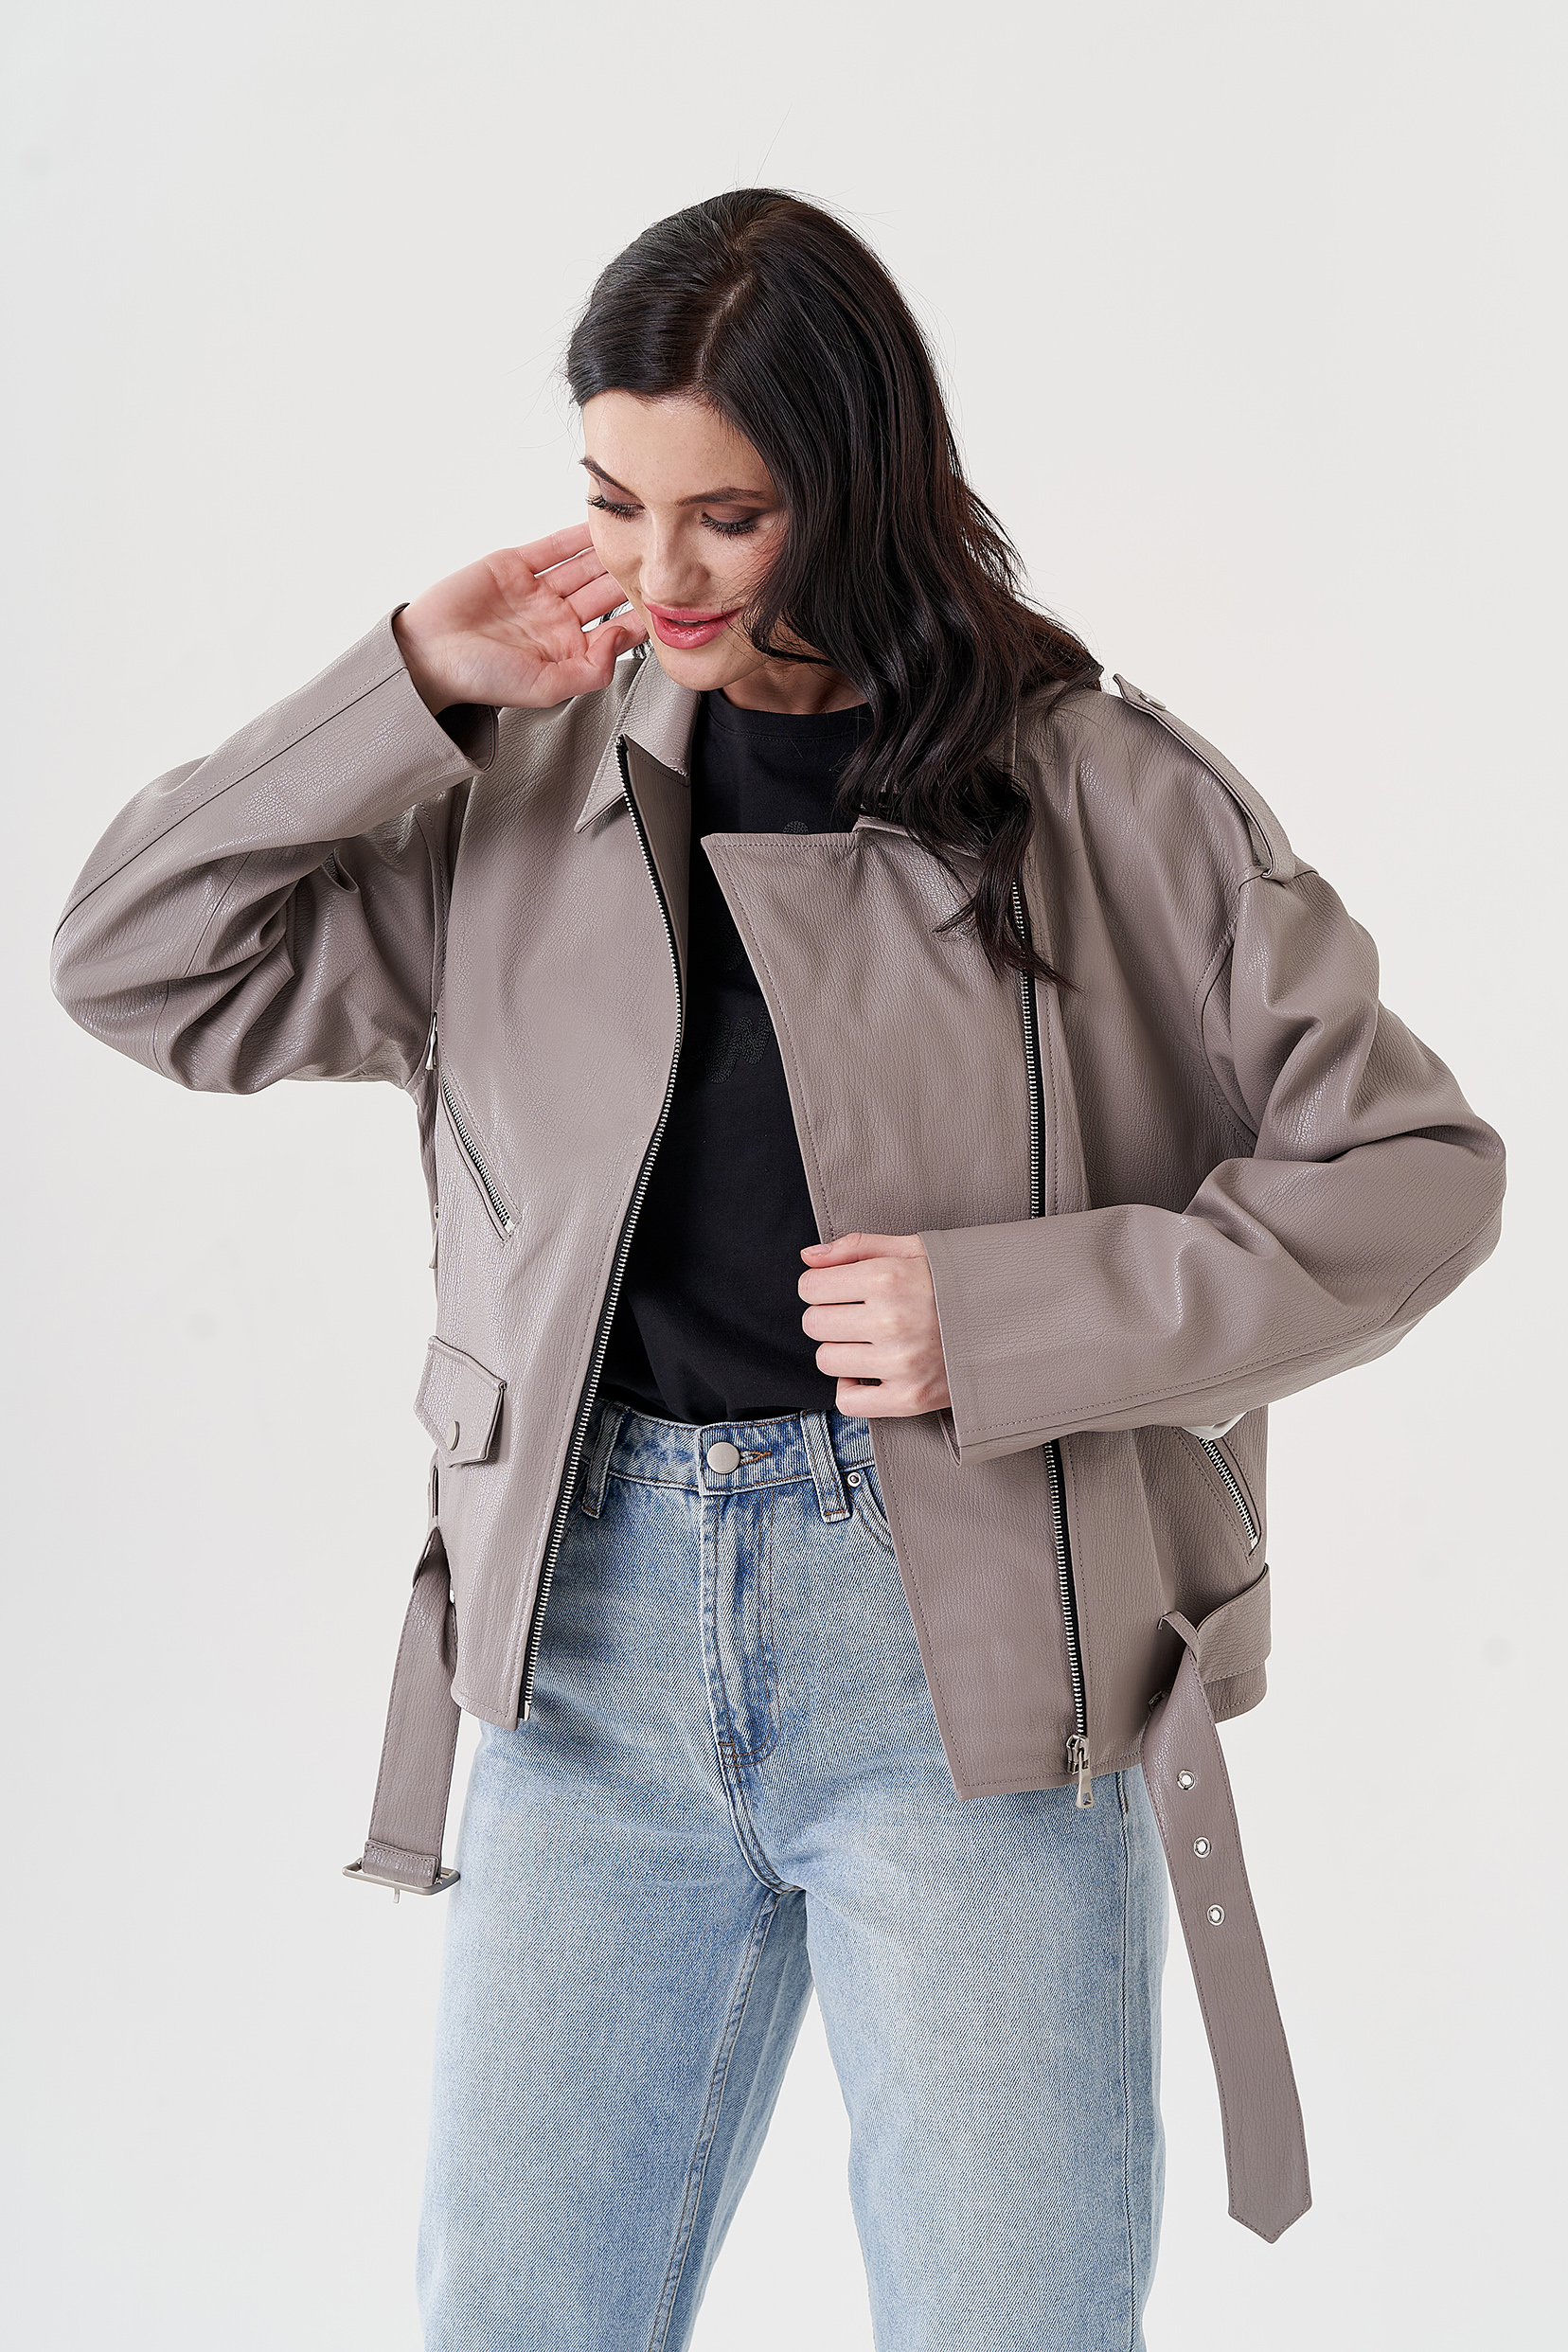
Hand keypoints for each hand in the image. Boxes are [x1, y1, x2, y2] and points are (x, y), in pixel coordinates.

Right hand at [392, 527, 646, 713]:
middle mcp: (555, 621)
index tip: (669, 602)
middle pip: (603, 593)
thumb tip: (623, 638)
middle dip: (630, 577)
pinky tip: (598, 523)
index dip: (640, 615)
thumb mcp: (545, 689)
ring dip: (607, 552)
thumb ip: (592, 670)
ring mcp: (536, 591)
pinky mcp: (514, 566)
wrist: (426, 655)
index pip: (614, 630)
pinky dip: (575, 534)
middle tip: (659, 559)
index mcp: (566, 652)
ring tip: (636, 534)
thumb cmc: (478, 679)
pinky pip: (552, 547)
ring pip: (582, 566)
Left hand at [798, 1232, 951, 1418]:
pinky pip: (848, 1401)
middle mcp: (891, 1320)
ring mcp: (900, 1363)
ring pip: (826, 1360)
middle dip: (828, 1316)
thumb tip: (809, 1256)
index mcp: (889, 1277)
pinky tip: (871, 1370)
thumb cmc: (962, 1283)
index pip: (810, 1286)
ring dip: (841, 1350)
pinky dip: (853, 1388)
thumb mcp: (917, 1248)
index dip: (820, 1286)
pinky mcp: (909, 1398)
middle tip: (857, 1314)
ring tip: (870, 1340)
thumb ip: (859, 1246)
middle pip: (814, 1323)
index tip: (839, 1290)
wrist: (1016, 1323)